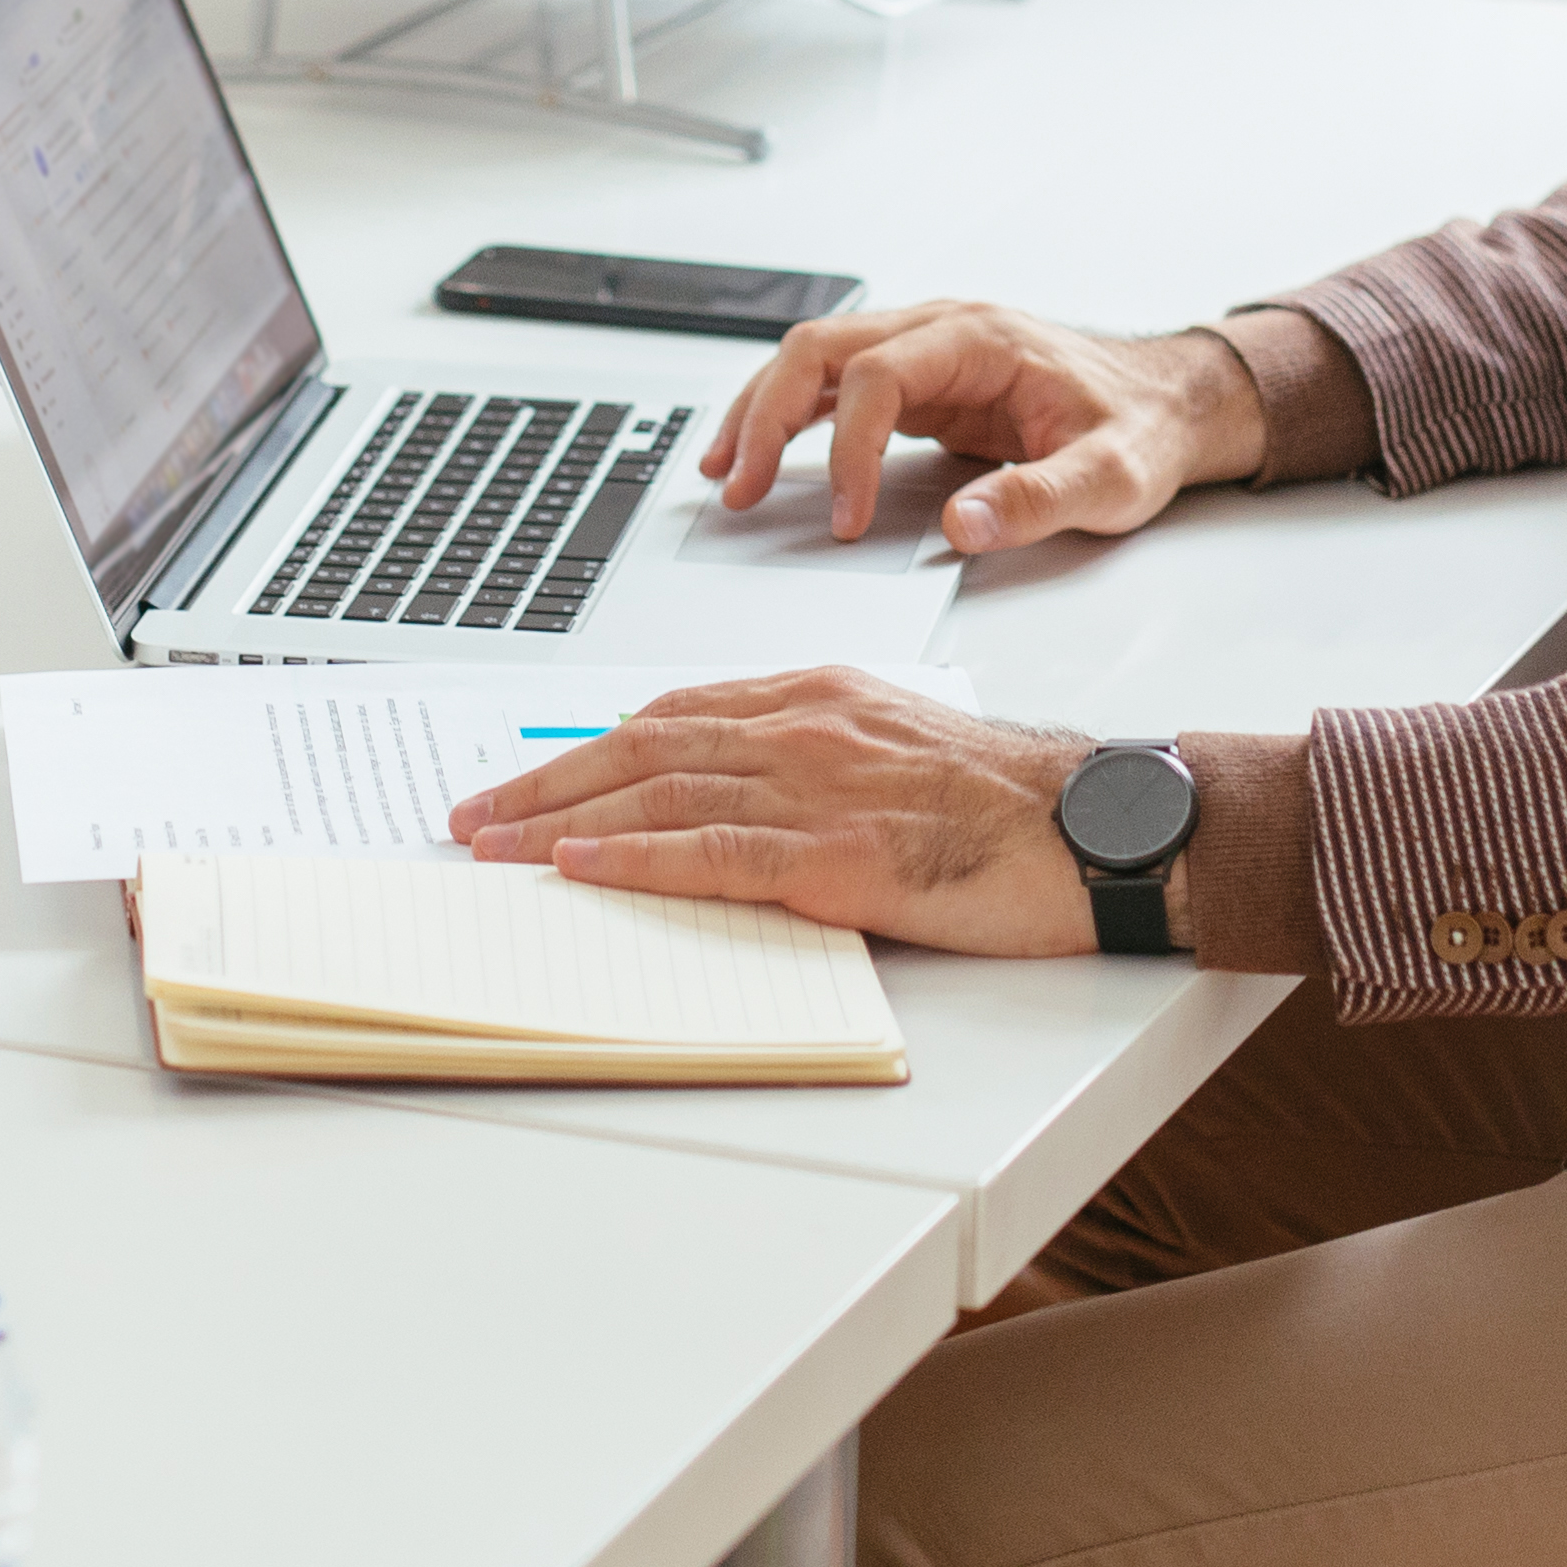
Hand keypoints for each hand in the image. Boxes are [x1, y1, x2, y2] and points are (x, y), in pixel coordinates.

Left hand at [448, 665, 1106, 952]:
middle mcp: (803, 726)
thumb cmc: (1009, 800)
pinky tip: (579, 869)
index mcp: (816, 697)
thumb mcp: (896, 748)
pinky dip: (633, 859)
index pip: (672, 715)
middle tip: (474, 816)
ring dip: (559, 825)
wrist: (1092, 825)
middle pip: (641, 748)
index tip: (532, 776)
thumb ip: (813, 759)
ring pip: (657, 797)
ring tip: (494, 848)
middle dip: (544, 783)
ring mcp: (816, 786)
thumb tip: (734, 800)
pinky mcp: (836, 854)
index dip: (589, 748)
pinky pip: (711, 853)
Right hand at [700, 296, 1266, 555]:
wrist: (1168, 402)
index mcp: (980, 339)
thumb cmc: (1141, 428)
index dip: (849, 448)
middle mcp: (942, 331)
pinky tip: (760, 456)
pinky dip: (788, 418)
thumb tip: (961, 526)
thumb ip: (1039, 499)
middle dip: (767, 416)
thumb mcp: (1112, 475)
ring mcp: (926, 352)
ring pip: (814, 360)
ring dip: (761, 411)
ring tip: (724, 473)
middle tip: (738, 486)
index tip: (845, 518)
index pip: (879, 375)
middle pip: (821, 349)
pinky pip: (834, 388)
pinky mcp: (919, 383)